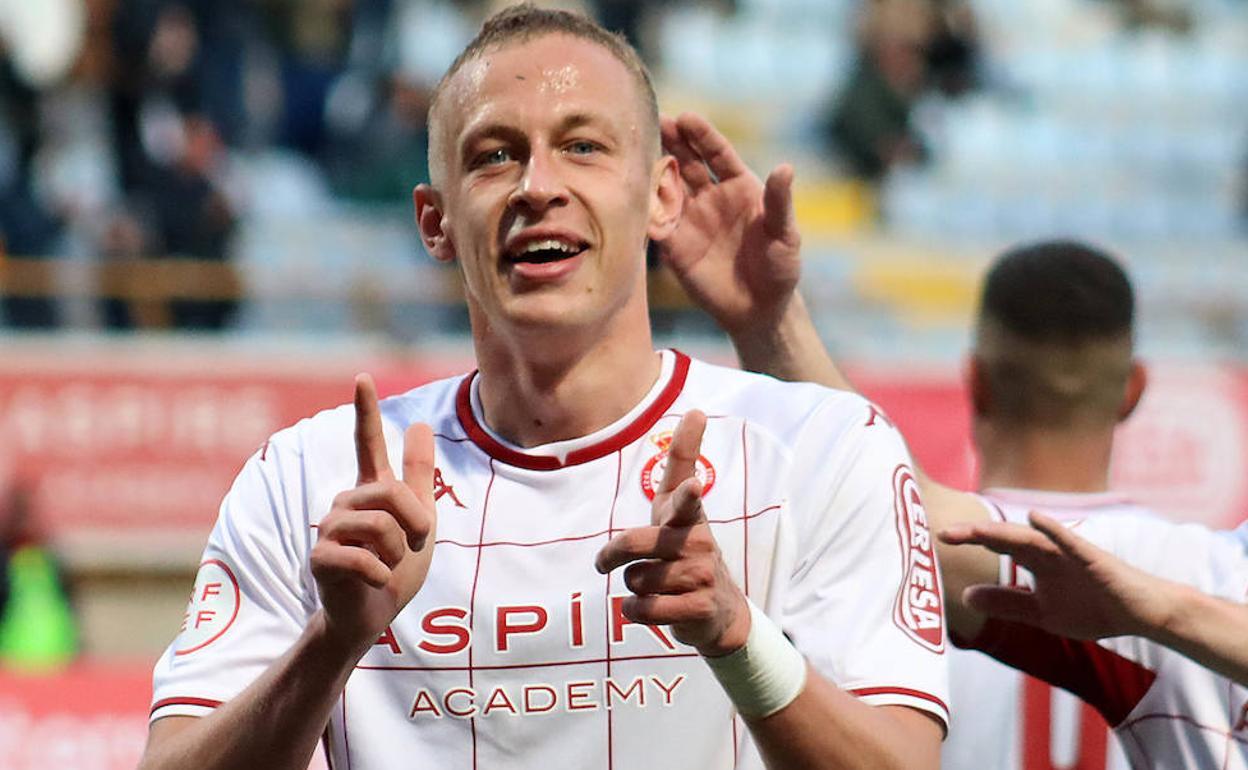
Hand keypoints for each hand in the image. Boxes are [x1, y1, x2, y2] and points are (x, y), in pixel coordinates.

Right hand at [310, 374, 436, 654]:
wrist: (373, 616)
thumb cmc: (396, 568)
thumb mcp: (420, 521)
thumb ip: (418, 476)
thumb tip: (420, 422)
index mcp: (371, 491)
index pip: (368, 442)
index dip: (367, 410)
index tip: (363, 377)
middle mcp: (345, 502)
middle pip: (392, 493)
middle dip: (416, 524)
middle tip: (414, 547)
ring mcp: (329, 528)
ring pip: (381, 526)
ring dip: (398, 553)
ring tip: (388, 566)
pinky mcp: (320, 558)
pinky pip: (364, 558)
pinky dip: (381, 575)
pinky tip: (375, 583)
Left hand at [594, 410, 749, 656]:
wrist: (719, 611)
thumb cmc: (686, 548)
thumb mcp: (679, 506)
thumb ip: (682, 462)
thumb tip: (696, 409)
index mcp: (690, 516)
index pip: (687, 499)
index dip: (687, 493)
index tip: (693, 486)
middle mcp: (699, 543)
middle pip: (635, 544)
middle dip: (613, 555)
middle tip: (604, 562)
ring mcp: (702, 576)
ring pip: (635, 580)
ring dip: (633, 586)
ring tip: (654, 586)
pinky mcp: (698, 609)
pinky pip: (644, 609)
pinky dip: (635, 611)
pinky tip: (649, 608)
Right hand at [658, 113, 801, 335]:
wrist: (759, 309)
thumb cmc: (779, 268)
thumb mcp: (784, 234)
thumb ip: (779, 202)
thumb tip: (786, 168)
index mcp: (739, 186)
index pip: (718, 153)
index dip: (702, 135)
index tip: (686, 117)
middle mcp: (711, 197)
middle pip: (687, 161)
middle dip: (672, 140)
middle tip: (654, 121)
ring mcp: (690, 219)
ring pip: (667, 187)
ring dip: (654, 170)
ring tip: (636, 153)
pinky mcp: (674, 246)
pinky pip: (655, 223)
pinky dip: (644, 209)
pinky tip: (631, 196)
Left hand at [939, 511, 1157, 639]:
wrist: (1142, 615)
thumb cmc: (1094, 608)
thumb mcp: (1042, 613)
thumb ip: (1007, 603)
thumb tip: (965, 595)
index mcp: (1036, 563)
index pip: (996, 547)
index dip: (969, 541)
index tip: (937, 539)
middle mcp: (1048, 552)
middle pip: (1006, 539)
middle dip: (975, 535)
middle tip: (943, 532)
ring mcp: (1071, 553)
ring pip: (1032, 539)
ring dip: (1004, 533)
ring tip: (976, 530)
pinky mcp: (1095, 559)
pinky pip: (1072, 542)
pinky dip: (1054, 530)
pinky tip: (1036, 518)